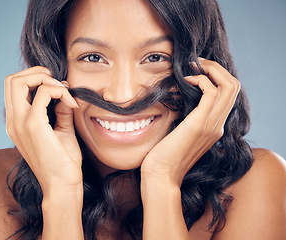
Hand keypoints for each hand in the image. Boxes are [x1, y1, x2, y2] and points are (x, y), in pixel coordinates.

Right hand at [5, 66, 81, 193]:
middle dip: (36, 72)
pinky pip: (42, 93)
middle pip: (11, 80)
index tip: (58, 87)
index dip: (35, 79)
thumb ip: (59, 111)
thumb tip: (64, 94)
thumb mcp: (61, 130)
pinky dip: (58, 91)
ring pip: (18, 81)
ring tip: (64, 90)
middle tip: (58, 82)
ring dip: (44, 78)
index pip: (14, 88)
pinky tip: (71, 102)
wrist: (63, 184)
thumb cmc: (63, 161)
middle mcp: (13, 121)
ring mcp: (20, 123)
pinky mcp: (33, 125)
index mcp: (17, 123)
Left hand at [141, 59, 240, 186]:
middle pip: (233, 87)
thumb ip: (186, 118)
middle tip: (198, 63)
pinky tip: (186, 81)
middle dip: (217, 68)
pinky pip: (211, 93)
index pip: (228, 95)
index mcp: (214, 127)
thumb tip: (179, 97)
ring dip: (212, 70)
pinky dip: (201, 81)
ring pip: (228, 87)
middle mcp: (217, 126)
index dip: (217, 77)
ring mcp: (211, 126)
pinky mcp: (199, 125)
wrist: (160, 176)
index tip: (198, 70)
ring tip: (194, 67)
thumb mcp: (179, 133)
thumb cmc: (164, 155)